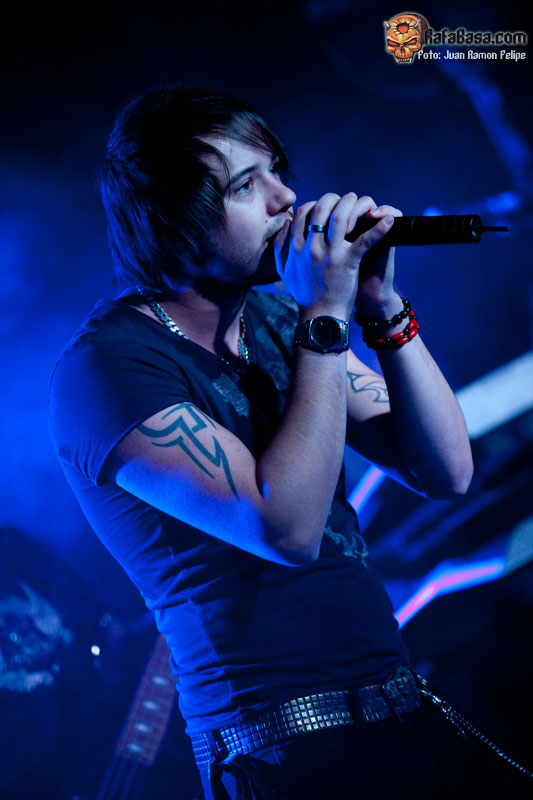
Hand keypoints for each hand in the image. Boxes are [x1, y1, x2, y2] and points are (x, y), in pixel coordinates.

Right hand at [274, 192, 395, 318]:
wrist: (320, 317)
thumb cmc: (305, 295)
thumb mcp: (284, 271)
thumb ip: (279, 248)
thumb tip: (282, 227)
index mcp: (296, 247)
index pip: (304, 212)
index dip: (317, 203)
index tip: (327, 206)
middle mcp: (310, 247)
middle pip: (321, 209)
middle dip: (335, 199)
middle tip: (346, 200)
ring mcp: (329, 254)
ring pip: (340, 218)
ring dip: (353, 206)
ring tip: (364, 204)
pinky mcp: (347, 263)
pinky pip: (364, 241)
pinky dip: (378, 229)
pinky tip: (388, 220)